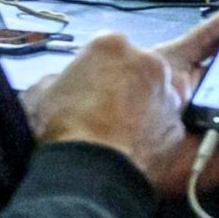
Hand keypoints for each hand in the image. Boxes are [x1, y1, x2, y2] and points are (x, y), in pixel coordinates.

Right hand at [23, 31, 195, 187]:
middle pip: (141, 67)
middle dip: (127, 82)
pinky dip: (154, 134)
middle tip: (106, 106)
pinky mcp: (178, 127)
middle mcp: (149, 63)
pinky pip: (166, 126)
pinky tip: (132, 147)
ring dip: (145, 107)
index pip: (109, 48)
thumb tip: (59, 86)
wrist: (89, 171)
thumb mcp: (40, 94)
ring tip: (119, 130)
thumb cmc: (62, 129)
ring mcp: (169, 95)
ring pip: (159, 95)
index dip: (98, 68)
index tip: (90, 83)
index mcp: (112, 46)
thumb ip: (59, 80)